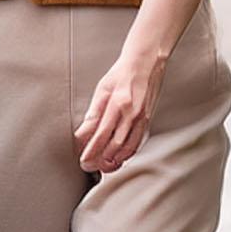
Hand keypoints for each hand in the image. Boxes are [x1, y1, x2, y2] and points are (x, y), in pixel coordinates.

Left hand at [74, 45, 166, 173]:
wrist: (146, 64)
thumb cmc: (122, 74)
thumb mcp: (102, 89)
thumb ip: (93, 113)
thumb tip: (82, 132)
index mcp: (118, 104)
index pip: (101, 134)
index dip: (91, 150)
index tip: (83, 159)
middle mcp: (132, 114)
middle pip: (115, 145)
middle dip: (100, 160)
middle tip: (89, 166)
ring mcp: (142, 118)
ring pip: (128, 148)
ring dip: (115, 161)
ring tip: (102, 166)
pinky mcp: (148, 120)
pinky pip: (137, 142)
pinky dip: (127, 153)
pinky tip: (119, 157)